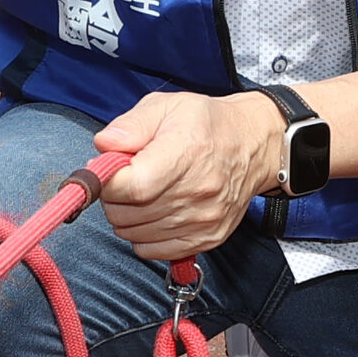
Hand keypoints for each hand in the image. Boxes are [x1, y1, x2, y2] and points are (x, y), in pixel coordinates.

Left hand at [88, 88, 289, 262]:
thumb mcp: (166, 106)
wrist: (253, 146)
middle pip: (127, 214)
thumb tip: (104, 146)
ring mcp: (203, 220)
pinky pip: (151, 250)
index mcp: (186, 153)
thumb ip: (130, 125)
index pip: (132, 186)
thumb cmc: (207, 124)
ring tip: (142, 192)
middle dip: (113, 197)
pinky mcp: (206, 239)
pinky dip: (142, 234)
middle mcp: (198, 192)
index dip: (107, 182)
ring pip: (134, 234)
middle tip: (126, 178)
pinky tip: (153, 212)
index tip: (106, 170)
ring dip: (126, 216)